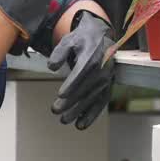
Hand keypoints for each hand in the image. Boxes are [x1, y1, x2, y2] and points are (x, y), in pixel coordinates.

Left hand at [47, 10, 115, 129]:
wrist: (102, 35)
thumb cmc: (82, 39)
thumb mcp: (69, 40)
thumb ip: (59, 52)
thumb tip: (51, 67)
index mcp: (91, 56)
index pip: (82, 72)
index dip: (72, 84)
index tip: (61, 94)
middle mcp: (101, 69)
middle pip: (85, 88)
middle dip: (70, 101)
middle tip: (55, 110)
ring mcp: (106, 79)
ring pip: (92, 98)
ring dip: (78, 111)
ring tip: (64, 120)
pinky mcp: (108, 86)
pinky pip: (101, 102)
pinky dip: (92, 114)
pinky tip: (81, 125)